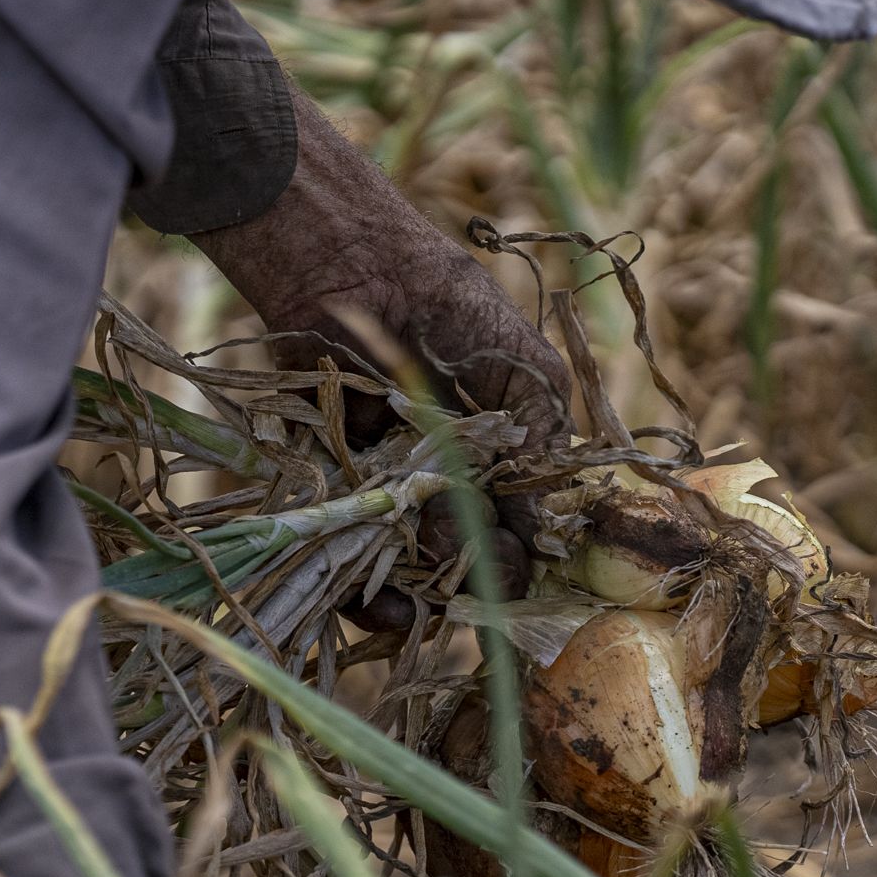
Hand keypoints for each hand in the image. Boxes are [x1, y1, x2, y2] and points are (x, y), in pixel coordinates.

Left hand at [194, 92, 569, 587]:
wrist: (349, 265)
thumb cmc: (448, 304)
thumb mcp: (522, 369)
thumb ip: (543, 437)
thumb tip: (551, 522)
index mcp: (493, 459)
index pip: (519, 530)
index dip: (525, 561)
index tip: (529, 578)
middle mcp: (441, 481)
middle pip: (463, 557)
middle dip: (472, 580)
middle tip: (478, 587)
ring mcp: (383, 489)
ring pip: (403, 566)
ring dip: (416, 598)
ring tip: (422, 612)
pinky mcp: (325, 486)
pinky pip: (342, 552)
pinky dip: (359, 589)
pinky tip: (384, 607)